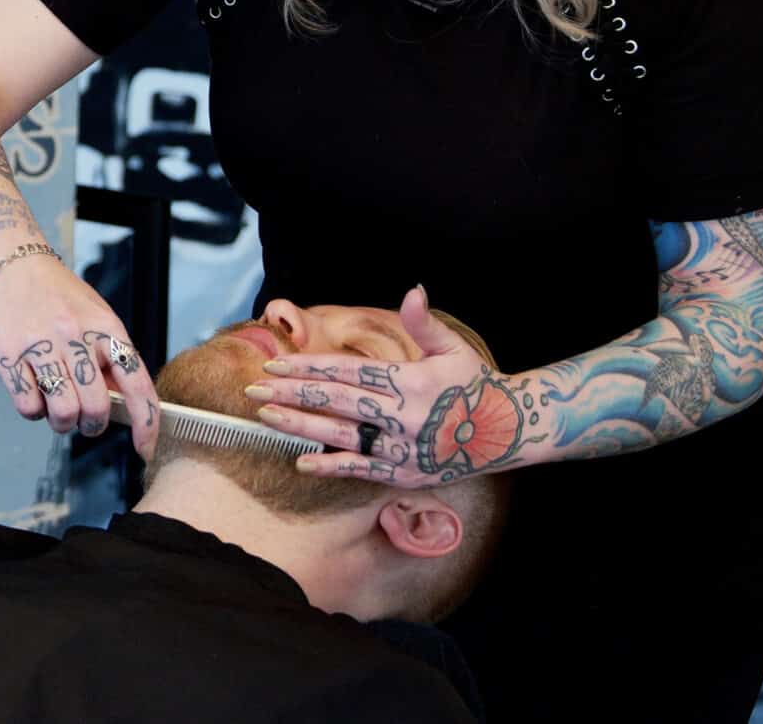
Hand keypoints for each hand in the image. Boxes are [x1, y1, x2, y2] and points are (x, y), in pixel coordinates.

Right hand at [0, 257, 163, 459]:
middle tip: (86, 421)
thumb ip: (110, 359)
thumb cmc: (60, 298)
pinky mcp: (7, 355)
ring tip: (58, 407)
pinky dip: (34, 411)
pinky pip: (28, 406)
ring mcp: (39, 345)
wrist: (13, 264)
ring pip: (62, 411)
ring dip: (63, 422)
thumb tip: (125, 407)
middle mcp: (74, 335)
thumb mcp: (96, 318)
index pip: (137, 383)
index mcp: (105, 327)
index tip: (146, 448)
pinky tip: (34, 393)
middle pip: (95, 407)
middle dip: (93, 425)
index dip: (146, 422)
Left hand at [246, 286, 499, 489]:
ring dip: (301, 426)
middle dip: (291, 393)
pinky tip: (301, 462)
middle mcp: (403, 415)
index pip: (348, 370)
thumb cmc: (474, 384)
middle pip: (337, 401)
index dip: (308, 366)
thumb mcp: (454, 348)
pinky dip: (331, 468)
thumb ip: (426, 323)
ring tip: (266, 417)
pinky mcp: (406, 473)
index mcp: (410, 380)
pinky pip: (363, 470)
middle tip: (253, 388)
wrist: (508, 431)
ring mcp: (403, 447)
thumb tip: (413, 290)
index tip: (275, 362)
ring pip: (343, 435)